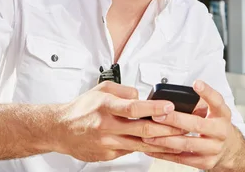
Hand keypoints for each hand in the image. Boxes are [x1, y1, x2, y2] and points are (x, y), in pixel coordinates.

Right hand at [50, 81, 185, 161]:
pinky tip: (160, 146)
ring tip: (179, 139)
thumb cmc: (82, 108)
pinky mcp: (108, 154)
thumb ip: (123, 91)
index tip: (170, 106)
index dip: (154, 107)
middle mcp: (106, 125)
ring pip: (140, 144)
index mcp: (105, 106)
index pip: (133, 107)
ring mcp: (107, 142)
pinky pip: (132, 151)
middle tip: (184, 125)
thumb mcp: (101, 90)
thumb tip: (141, 96)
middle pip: (142, 129)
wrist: (60, 129)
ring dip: (162, 142)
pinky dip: (147, 148)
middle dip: (166, 128)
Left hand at [141, 80, 241, 170]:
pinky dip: (165, 154)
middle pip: (196, 124)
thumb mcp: (214, 110)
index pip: (217, 101)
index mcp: (222, 114)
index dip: (207, 92)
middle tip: (158, 115)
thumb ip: (199, 101)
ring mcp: (214, 149)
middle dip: (175, 119)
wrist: (229, 149)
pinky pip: (182, 159)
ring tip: (148, 134)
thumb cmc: (216, 124)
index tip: (196, 84)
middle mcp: (221, 131)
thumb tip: (175, 95)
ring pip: (186, 144)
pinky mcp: (206, 162)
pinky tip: (152, 148)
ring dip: (165, 139)